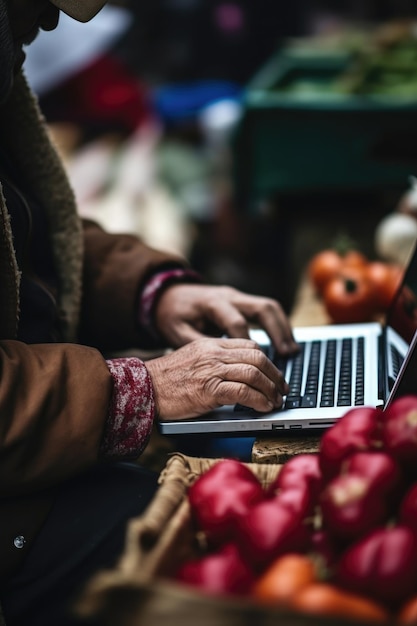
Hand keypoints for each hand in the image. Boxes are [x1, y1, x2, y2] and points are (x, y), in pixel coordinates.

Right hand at [145, 337, 288, 419]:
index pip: (249, 345)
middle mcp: (213, 353)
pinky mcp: (209, 389)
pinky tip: (263, 407)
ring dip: (270, 389)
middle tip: (281, 389)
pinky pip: (243, 392)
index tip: (273, 375)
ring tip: (275, 401)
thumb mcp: (192, 359)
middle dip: (275, 375)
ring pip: (254, 372)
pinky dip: (258, 400)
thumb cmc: (165, 380)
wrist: (143, 388)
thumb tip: (240, 375)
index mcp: (210, 344)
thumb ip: (214, 361)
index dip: (267, 361)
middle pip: (257, 356)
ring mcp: (211, 370)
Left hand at [154, 284, 297, 355]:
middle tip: (286, 353)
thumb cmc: (172, 315)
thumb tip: (220, 365)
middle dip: (277, 331)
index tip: (254, 367)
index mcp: (212, 303)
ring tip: (291, 351)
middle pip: (261, 308)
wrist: (168, 293)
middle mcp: (229, 296)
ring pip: (269, 306)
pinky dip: (278, 325)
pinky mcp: (241, 301)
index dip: (247, 345)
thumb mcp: (176, 332)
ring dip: (283, 328)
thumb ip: (198, 345)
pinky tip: (285, 343)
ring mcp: (237, 296)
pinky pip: (266, 309)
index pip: (236, 323)